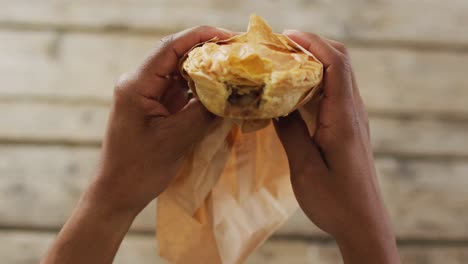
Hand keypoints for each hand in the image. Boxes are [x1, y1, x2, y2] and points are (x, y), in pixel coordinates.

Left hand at [88, 26, 233, 215]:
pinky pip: (180, 90)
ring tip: (234, 73)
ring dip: (206, 72)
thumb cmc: (139, 169)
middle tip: (239, 56)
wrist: (117, 193)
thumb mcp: (176, 139)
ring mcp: (147, 94)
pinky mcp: (155, 106)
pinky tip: (220, 92)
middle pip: (177, 56)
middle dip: (208, 53)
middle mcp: (139, 82)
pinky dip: (200, 90)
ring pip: (181, 73)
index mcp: (136, 84)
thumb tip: (232, 91)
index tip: (229, 37)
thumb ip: (204, 112)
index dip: (201, 36)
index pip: (170, 47)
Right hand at [275, 30, 399, 262]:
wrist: (363, 223)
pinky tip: (292, 91)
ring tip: (280, 64)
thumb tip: (276, 103)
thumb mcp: (305, 168)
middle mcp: (353, 112)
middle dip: (310, 47)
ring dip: (312, 63)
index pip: (336, 64)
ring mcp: (353, 118)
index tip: (284, 37)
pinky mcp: (348, 127)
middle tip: (277, 49)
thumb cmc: (335, 201)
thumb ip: (290, 132)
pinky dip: (314, 82)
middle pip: (339, 62)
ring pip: (337, 75)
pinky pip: (333, 92)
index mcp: (343, 118)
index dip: (313, 43)